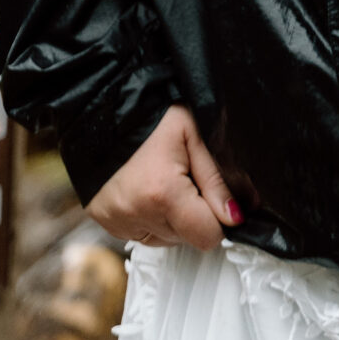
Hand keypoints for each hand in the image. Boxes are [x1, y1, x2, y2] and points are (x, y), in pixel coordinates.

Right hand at [85, 105, 239, 250]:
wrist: (101, 101)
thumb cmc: (150, 112)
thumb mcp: (195, 135)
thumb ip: (220, 180)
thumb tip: (237, 217)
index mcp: (162, 193)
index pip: (208, 236)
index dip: (217, 218)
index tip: (212, 195)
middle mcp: (136, 212)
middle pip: (188, 238)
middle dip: (194, 214)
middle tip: (183, 178)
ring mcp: (116, 219)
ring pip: (167, 238)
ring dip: (173, 217)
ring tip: (162, 181)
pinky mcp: (104, 220)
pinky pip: (143, 234)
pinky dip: (151, 218)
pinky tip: (146, 190)